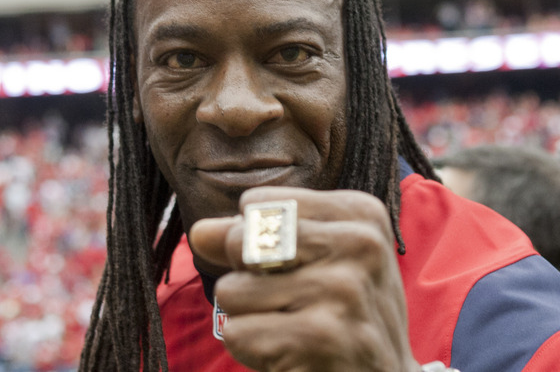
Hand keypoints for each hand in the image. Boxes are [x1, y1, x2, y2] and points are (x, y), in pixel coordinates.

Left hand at [189, 186, 420, 371]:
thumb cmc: (346, 315)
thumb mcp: (314, 262)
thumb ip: (254, 239)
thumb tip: (200, 231)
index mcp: (359, 213)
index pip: (255, 204)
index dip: (255, 241)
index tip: (296, 268)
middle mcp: (358, 243)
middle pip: (238, 240)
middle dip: (245, 278)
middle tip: (292, 303)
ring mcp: (342, 289)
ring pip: (230, 291)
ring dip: (248, 319)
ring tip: (293, 330)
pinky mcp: (320, 336)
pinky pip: (237, 334)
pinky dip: (252, 351)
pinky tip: (293, 354)